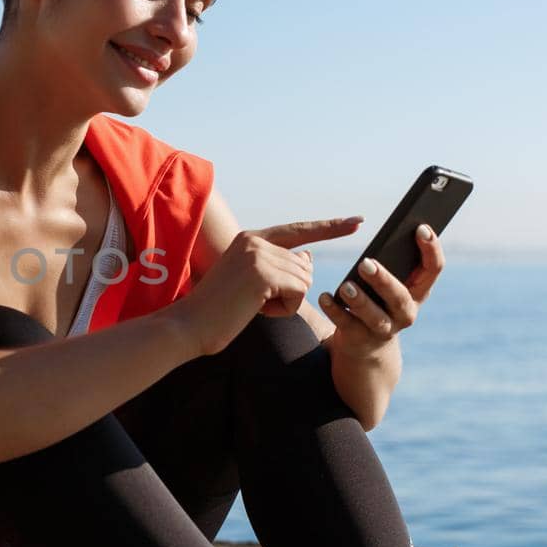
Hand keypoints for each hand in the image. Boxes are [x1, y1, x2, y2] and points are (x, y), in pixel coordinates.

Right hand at [179, 216, 363, 355]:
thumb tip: (309, 256)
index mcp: (250, 238)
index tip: (358, 221)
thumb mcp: (251, 283)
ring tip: (253, 305)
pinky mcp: (263, 273)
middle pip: (304, 266)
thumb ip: (279, 266)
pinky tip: (257, 310)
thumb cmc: (219, 310)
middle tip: (254, 302)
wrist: (189, 325)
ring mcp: (259, 254)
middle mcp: (255, 240)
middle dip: (289, 292)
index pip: (299, 230)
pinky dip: (284, 309)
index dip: (330, 226)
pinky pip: (298, 293)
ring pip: (304, 280)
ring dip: (286, 301)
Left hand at [317, 223, 444, 353]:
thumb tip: (371, 223)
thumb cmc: (377, 298)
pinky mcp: (360, 338)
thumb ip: (388, 259)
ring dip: (360, 300)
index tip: (420, 228)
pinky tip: (325, 297)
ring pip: (375, 316)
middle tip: (365, 263)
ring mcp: (384, 328)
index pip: (433, 269)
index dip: (431, 249)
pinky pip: (347, 324)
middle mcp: (406, 312)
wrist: (365, 343)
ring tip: (346, 287)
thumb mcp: (388, 281)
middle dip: (384, 280)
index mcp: (418, 291)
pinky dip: (335, 311)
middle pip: (400, 296)